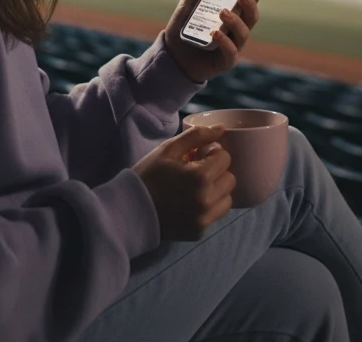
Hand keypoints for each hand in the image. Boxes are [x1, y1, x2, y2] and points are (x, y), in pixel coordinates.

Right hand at [132, 124, 234, 240]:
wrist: (130, 210)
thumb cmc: (149, 175)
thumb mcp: (168, 149)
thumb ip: (197, 136)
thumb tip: (222, 129)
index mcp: (200, 177)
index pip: (225, 158)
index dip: (211, 154)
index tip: (197, 157)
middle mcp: (207, 200)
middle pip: (230, 178)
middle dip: (217, 172)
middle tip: (197, 171)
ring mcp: (204, 218)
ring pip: (227, 198)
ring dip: (217, 190)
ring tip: (197, 188)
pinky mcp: (200, 231)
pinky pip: (216, 214)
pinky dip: (209, 206)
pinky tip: (191, 202)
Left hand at [163, 0, 269, 83]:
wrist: (170, 56)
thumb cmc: (182, 28)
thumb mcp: (189, 3)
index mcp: (231, 15)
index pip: (247, 3)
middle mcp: (235, 30)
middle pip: (251, 17)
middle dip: (250, 5)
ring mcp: (232, 46)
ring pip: (243, 33)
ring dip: (235, 21)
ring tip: (223, 12)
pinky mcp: (225, 61)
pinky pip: (231, 51)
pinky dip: (225, 42)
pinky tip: (215, 33)